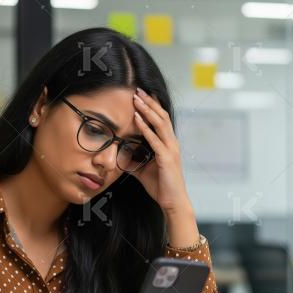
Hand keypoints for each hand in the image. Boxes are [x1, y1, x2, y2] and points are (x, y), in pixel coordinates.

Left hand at [131, 88, 191, 214]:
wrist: (173, 202)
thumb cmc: (161, 186)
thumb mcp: (143, 170)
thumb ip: (133, 161)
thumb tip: (120, 156)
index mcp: (167, 144)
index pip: (161, 119)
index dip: (152, 106)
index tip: (141, 95)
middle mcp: (171, 143)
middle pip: (161, 116)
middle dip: (149, 102)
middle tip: (137, 90)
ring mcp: (170, 150)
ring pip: (160, 124)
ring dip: (147, 110)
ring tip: (137, 99)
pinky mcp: (167, 158)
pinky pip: (155, 140)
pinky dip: (146, 129)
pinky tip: (137, 120)